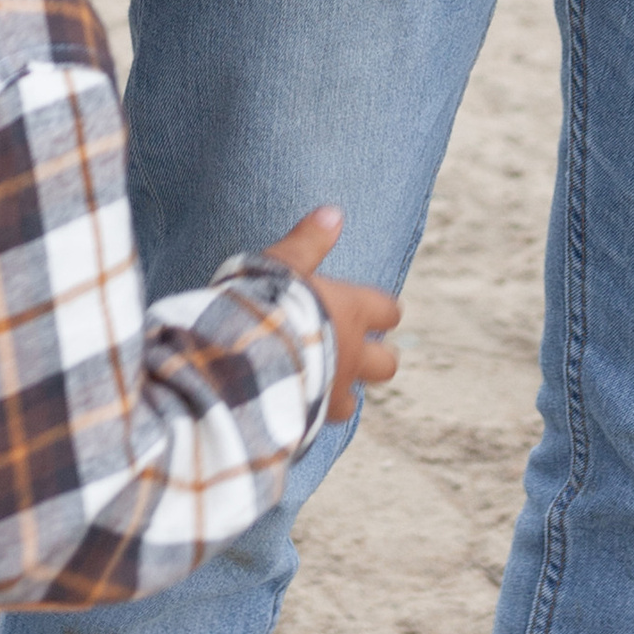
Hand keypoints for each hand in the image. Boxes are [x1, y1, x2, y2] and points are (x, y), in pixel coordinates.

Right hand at [263, 204, 400, 422]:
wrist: (246, 361)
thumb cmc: (267, 304)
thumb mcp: (285, 262)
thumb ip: (309, 241)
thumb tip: (332, 213)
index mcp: (351, 313)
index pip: (388, 311)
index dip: (383, 311)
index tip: (376, 311)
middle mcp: (353, 356)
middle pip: (387, 364)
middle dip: (376, 357)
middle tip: (357, 349)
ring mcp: (334, 392)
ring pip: (356, 400)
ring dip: (345, 390)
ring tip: (325, 382)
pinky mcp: (314, 419)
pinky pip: (322, 420)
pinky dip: (316, 413)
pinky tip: (298, 406)